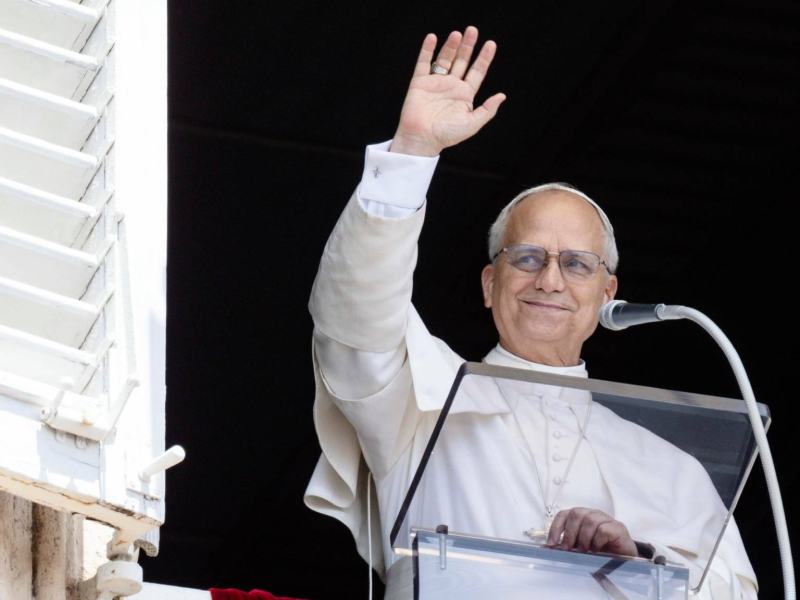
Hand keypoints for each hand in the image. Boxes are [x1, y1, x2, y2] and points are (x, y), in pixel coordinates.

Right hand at [391, 26, 505, 156]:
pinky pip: (423, 62)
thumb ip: (487, 110)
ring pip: (445, 59)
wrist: (422, 139)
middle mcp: (451, 86)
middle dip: (468, 46)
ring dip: (451, 46)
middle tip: (473, 30)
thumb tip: (502, 96)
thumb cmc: (447, 135)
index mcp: (464, 95)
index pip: (477, 72)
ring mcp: (435, 83)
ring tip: (457, 34)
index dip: (484, 58)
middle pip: (462, 61)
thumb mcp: (472, 124)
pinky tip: (432, 38)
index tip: (491, 44)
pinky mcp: (419, 82)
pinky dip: (427, 50)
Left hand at [546, 507, 638, 556]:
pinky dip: (597, 541)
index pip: (564, 514)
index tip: (552, 543)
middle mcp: (593, 514)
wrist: (625, 557)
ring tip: (584, 551)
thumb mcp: (582, 546)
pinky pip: (603, 529)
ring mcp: (606, 519)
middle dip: (570, 533)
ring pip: (590, 520)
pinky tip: (597, 550)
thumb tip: (552, 548)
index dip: (556, 527)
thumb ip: (569, 544)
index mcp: (582, 516)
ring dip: (584, 538)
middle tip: (568, 549)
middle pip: (576, 513)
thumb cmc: (601, 550)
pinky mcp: (618, 527)